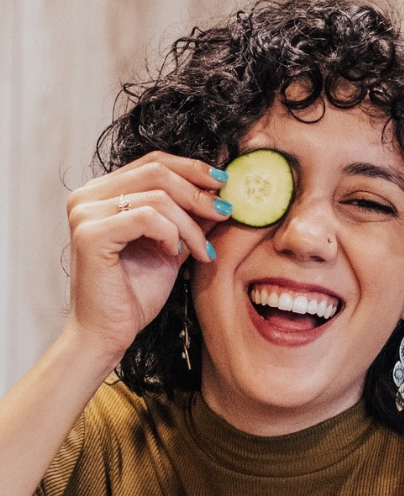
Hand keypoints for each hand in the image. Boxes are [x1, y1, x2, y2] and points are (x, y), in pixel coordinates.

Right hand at [64, 151, 229, 363]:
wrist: (110, 333)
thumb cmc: (136, 293)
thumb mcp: (173, 245)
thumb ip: (190, 216)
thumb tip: (222, 191)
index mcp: (102, 193)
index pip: (153, 162)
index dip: (192, 168)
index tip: (223, 183)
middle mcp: (88, 196)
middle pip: (157, 171)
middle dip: (199, 193)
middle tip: (225, 212)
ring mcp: (85, 212)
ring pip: (158, 196)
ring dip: (190, 224)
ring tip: (201, 250)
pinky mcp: (90, 233)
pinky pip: (147, 217)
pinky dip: (171, 234)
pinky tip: (174, 254)